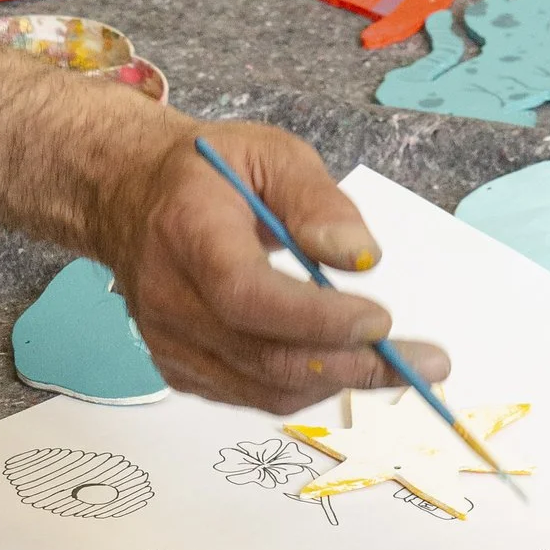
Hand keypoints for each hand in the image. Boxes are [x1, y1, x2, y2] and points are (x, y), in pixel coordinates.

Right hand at [93, 113, 451, 414]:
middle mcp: (168, 296)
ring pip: (263, 387)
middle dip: (352, 364)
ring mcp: (167, 341)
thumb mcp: (270, 153)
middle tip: (422, 360)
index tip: (382, 320)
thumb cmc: (207, 174)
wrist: (128, 198)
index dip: (315, 319)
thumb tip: (361, 258)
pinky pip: (250, 396)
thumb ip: (318, 200)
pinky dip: (304, 387)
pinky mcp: (176, 368)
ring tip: (395, 363)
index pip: (246, 294)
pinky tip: (338, 361)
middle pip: (263, 354)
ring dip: (338, 382)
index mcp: (188, 231)